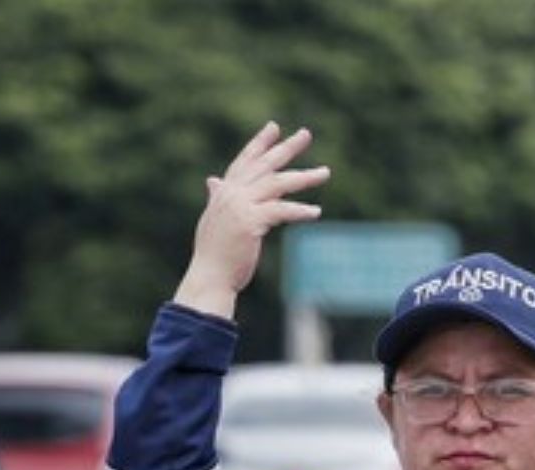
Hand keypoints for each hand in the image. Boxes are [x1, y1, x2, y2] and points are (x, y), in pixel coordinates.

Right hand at [174, 122, 329, 319]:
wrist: (209, 276)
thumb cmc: (214, 253)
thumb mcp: (215, 218)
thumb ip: (217, 197)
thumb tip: (213, 181)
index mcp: (225, 192)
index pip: (245, 162)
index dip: (259, 144)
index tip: (274, 127)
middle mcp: (232, 194)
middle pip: (265, 165)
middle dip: (286, 148)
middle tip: (306, 133)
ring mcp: (240, 206)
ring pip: (277, 184)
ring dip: (304, 177)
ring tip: (325, 172)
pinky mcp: (250, 222)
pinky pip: (281, 211)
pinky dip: (299, 211)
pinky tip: (316, 212)